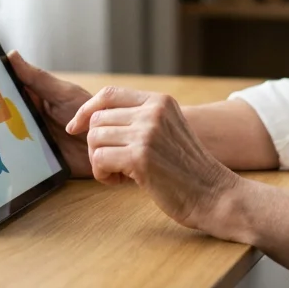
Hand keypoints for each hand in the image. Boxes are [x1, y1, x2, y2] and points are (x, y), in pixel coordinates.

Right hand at [6, 51, 93, 177]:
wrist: (107, 142)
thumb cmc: (86, 112)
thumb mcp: (61, 93)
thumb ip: (37, 79)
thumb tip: (12, 55)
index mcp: (30, 100)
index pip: (3, 93)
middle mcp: (26, 119)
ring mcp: (28, 140)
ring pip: (3, 140)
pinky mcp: (34, 162)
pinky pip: (16, 162)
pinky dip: (4, 162)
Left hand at [67, 86, 241, 234]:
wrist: (213, 194)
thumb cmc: (187, 169)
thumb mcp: (168, 130)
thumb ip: (140, 119)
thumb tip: (94, 119)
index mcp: (160, 101)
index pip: (109, 93)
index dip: (86, 110)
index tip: (75, 127)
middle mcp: (153, 111)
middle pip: (97, 119)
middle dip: (95, 144)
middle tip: (112, 164)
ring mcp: (147, 132)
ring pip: (94, 139)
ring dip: (98, 161)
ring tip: (118, 174)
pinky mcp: (140, 156)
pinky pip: (99, 159)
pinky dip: (102, 174)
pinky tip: (120, 182)